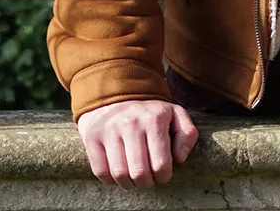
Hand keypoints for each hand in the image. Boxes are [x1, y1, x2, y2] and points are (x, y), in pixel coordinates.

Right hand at [77, 99, 197, 188]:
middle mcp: (131, 122)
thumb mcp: (175, 115)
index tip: (162, 173)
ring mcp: (109, 129)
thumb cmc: (150, 113)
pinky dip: (111, 179)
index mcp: (154, 118)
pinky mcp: (92, 137)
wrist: (116, 96)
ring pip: (120, 175)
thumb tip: (180, 158)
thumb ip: (187, 134)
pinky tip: (119, 171)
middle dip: (147, 182)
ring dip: (129, 184)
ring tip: (134, 177)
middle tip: (148, 178)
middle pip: (140, 173)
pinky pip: (101, 172)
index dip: (164, 176)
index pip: (161, 164)